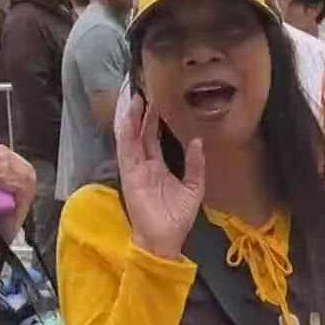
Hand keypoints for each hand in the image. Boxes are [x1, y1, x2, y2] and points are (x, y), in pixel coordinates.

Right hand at [116, 94, 204, 258]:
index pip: (151, 134)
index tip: (154, 95)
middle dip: (137, 108)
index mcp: (156, 165)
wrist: (165, 241)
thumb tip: (198, 141)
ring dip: (130, 114)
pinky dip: (126, 130)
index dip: (151, 115)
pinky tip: (128, 114)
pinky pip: (126, 148)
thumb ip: (195, 164)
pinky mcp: (129, 174)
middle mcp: (142, 163)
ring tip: (133, 91)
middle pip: (137, 129)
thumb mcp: (194, 187)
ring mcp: (134, 167)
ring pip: (129, 134)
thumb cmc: (176, 218)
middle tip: (139, 84)